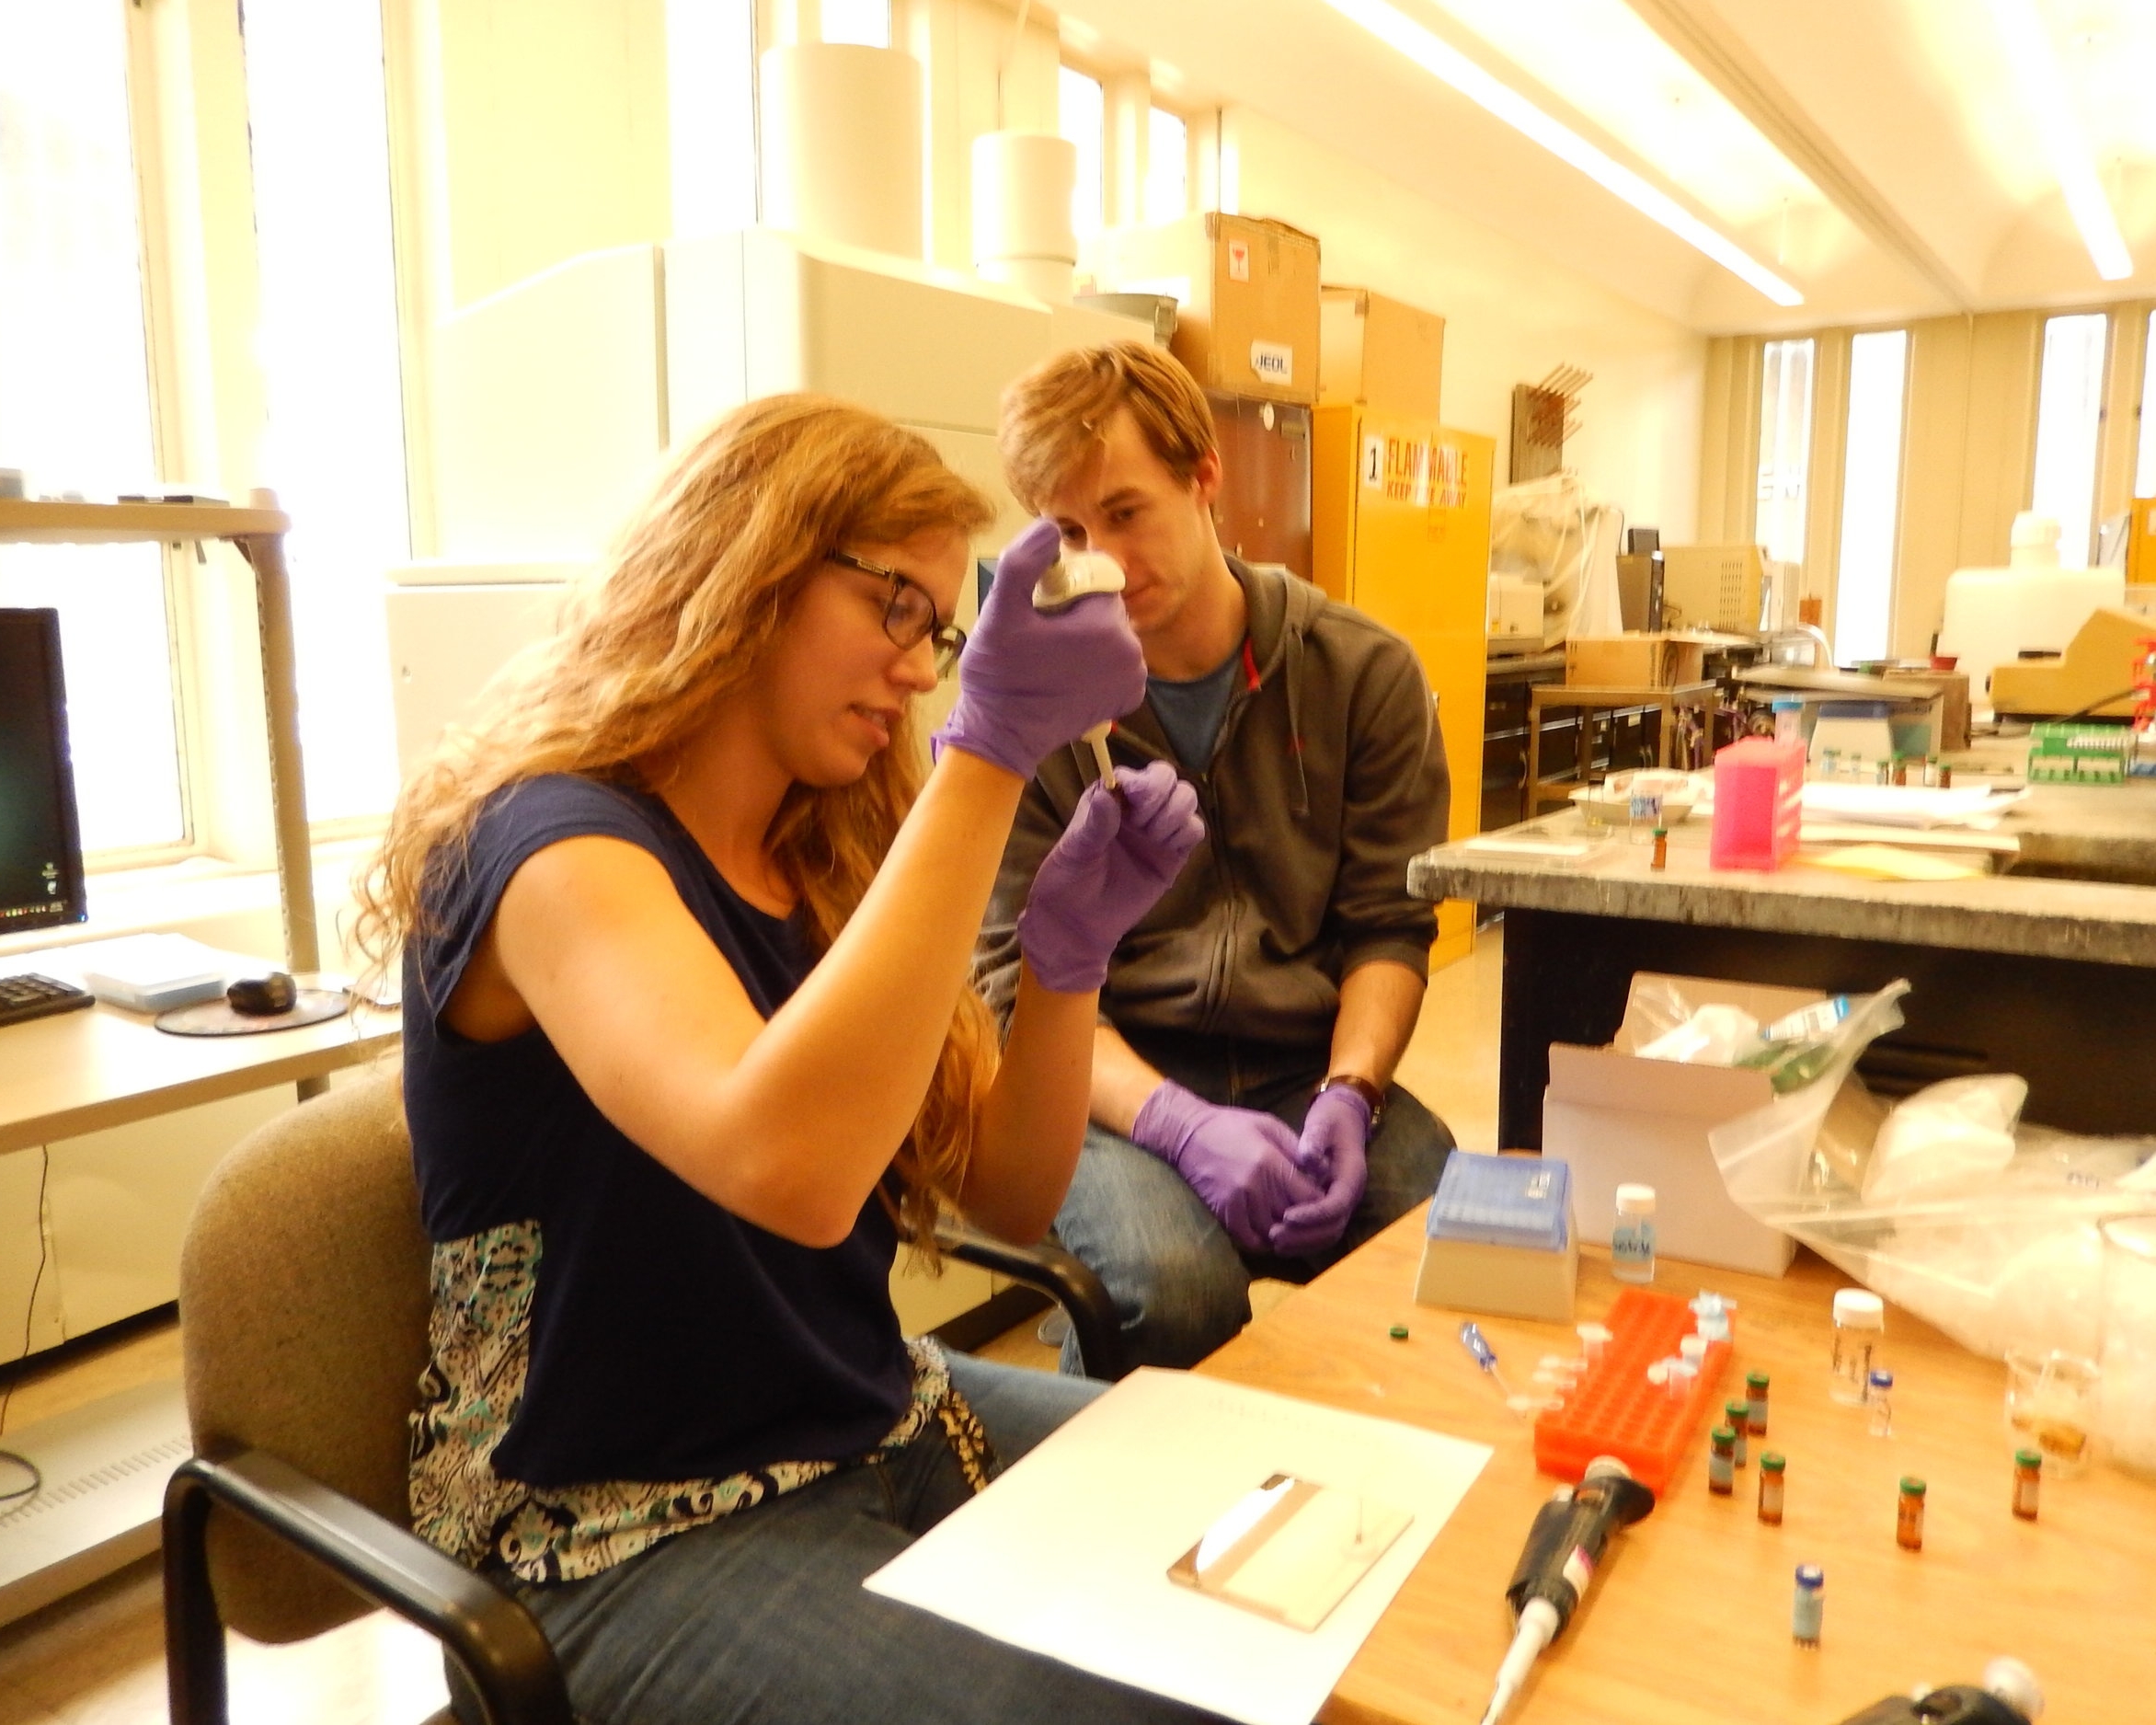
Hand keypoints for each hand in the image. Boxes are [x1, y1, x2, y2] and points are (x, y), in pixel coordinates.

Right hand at [931, 518, 1145, 780]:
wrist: (1002, 735)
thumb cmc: (998, 675)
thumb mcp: (1000, 612)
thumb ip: (1022, 563)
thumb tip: (1048, 527)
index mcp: (1106, 626)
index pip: (1093, 578)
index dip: (1062, 587)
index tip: (1037, 609)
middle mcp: (1132, 652)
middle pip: (1102, 605)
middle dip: (1074, 610)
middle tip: (1039, 633)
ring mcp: (1133, 678)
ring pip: (1108, 631)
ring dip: (1083, 635)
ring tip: (1049, 655)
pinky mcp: (1127, 697)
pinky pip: (1115, 658)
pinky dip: (1095, 660)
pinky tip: (1066, 672)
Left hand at [1018, 764, 1203, 992]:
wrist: (1079, 922)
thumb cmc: (1069, 880)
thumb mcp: (1075, 850)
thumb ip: (1095, 824)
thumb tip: (1109, 796)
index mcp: (1109, 798)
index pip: (1135, 774)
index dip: (1142, 780)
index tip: (1135, 796)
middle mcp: (1136, 808)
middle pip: (1168, 778)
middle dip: (1161, 795)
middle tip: (1142, 823)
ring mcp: (1157, 830)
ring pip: (1186, 798)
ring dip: (1174, 814)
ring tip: (1152, 837)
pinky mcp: (1174, 854)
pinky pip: (1194, 830)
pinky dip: (1186, 832)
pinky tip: (1166, 848)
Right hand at [1130, 1080, 1321, 1253]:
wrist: (1187, 1134)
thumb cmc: (1232, 1125)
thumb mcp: (1269, 1126)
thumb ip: (1297, 1149)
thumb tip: (1324, 1171)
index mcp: (1270, 1161)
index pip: (1309, 1197)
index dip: (1320, 1203)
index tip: (1321, 1200)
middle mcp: (1255, 1185)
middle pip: (1294, 1218)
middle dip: (1305, 1220)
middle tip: (1310, 1218)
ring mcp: (1237, 1201)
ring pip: (1273, 1232)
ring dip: (1285, 1233)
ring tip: (1292, 1228)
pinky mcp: (1222, 1212)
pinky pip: (1249, 1239)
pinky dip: (1263, 1242)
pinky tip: (1269, 1234)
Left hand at [1268, 1086, 1372, 1256]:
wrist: (1342, 1123)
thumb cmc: (1331, 1122)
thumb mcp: (1323, 1126)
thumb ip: (1315, 1141)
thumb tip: (1307, 1157)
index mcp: (1351, 1177)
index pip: (1336, 1206)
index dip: (1312, 1215)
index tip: (1287, 1216)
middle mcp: (1350, 1196)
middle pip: (1333, 1227)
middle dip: (1305, 1235)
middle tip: (1275, 1236)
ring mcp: (1342, 1204)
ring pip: (1328, 1235)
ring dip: (1302, 1242)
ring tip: (1274, 1242)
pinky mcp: (1331, 1209)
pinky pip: (1321, 1233)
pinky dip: (1303, 1241)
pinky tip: (1279, 1241)